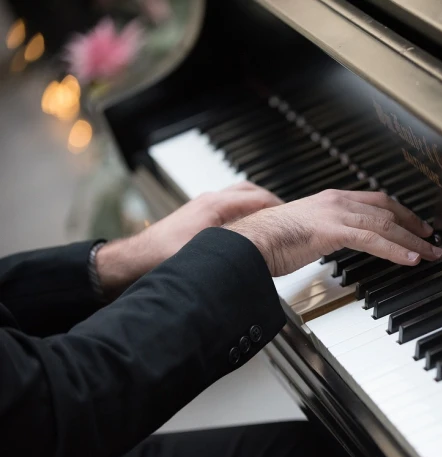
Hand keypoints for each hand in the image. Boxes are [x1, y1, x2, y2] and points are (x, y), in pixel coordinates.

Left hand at [97, 182, 281, 298]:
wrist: (132, 263)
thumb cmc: (161, 258)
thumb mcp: (206, 256)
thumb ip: (235, 254)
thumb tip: (263, 257)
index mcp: (217, 206)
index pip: (259, 199)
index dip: (280, 208)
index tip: (294, 216)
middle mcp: (210, 203)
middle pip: (250, 192)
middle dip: (272, 202)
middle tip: (287, 215)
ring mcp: (202, 209)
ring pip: (238, 198)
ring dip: (256, 206)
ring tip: (270, 219)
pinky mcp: (195, 220)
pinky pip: (227, 209)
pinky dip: (242, 214)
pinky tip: (245, 229)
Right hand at [226, 189, 441, 276]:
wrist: (249, 241)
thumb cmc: (268, 241)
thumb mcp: (304, 232)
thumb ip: (324, 234)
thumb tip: (334, 243)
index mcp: (330, 200)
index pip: (375, 202)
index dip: (400, 213)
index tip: (415, 225)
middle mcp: (336, 201)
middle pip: (387, 209)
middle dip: (413, 224)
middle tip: (432, 239)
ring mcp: (336, 213)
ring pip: (386, 225)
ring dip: (412, 241)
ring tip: (430, 254)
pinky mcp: (333, 230)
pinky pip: (374, 240)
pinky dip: (396, 250)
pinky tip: (410, 259)